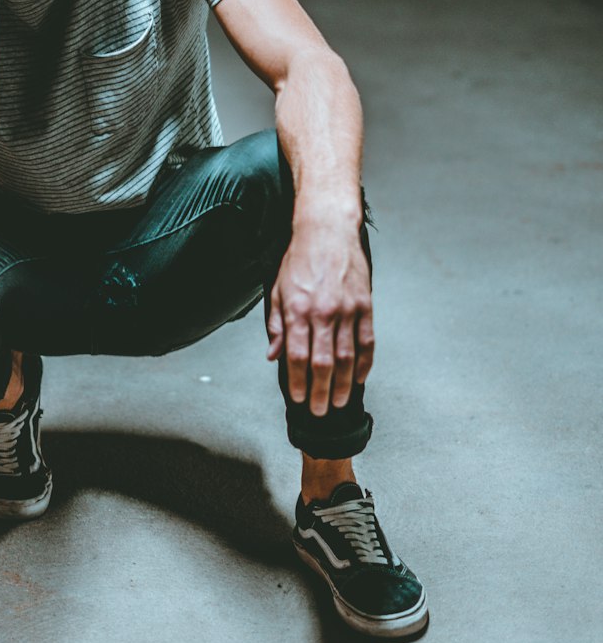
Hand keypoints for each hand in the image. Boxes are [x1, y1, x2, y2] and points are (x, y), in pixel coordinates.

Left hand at [266, 224, 373, 415]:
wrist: (327, 230)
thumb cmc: (298, 259)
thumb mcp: (277, 289)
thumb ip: (276, 325)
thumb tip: (273, 356)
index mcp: (297, 310)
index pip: (296, 357)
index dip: (297, 383)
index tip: (299, 399)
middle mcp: (323, 313)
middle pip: (323, 364)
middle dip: (321, 392)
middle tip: (320, 412)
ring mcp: (347, 310)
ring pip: (348, 358)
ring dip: (344, 385)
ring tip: (340, 402)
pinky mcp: (366, 306)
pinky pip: (367, 342)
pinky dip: (365, 364)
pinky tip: (360, 378)